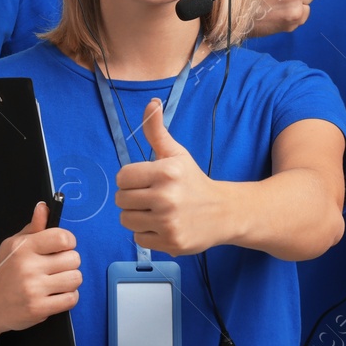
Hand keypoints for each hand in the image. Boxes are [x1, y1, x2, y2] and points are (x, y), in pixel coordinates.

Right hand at [0, 202, 80, 331]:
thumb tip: (43, 207)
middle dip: (69, 263)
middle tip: (56, 267)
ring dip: (70, 281)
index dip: (69, 242)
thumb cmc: (6, 271)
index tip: (63, 248)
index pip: (63, 238)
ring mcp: (34, 289)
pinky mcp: (39, 308)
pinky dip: (68, 297)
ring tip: (56, 281)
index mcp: (24, 247)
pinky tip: (56, 295)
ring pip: (75, 278)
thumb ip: (34, 226)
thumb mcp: (15, 244)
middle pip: (74, 259)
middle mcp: (28, 267)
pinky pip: (71, 299)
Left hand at [115, 99, 227, 254]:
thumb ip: (157, 131)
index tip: (146, 180)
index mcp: (166, 172)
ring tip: (156, 211)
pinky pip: (138, 238)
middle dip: (132, 197)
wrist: (224, 212)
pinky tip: (163, 226)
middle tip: (151, 197)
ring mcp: (169, 222)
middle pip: (121, 199)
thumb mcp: (176, 154)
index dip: (131, 178)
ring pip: (126, 220)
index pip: (122, 177)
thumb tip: (151, 102)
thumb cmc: (193, 180)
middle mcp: (167, 197)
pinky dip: (147, 234)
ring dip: (137, 216)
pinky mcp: (171, 242)